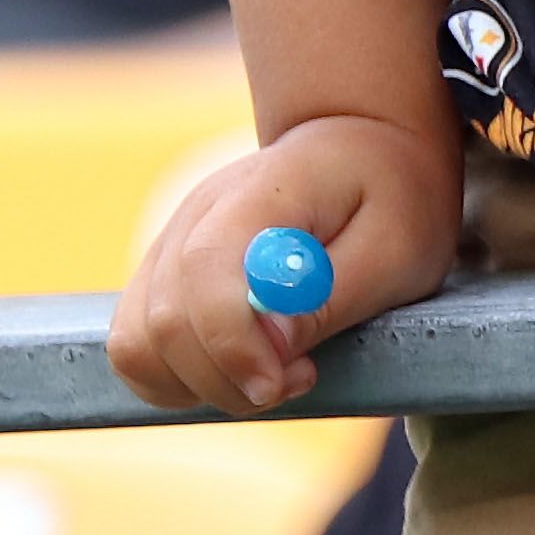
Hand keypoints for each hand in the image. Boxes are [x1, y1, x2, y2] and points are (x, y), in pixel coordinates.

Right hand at [111, 113, 453, 412]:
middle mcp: (197, 213)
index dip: (231, 342)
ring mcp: (171, 241)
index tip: (281, 382)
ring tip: (275, 374)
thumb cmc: (395, 198)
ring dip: (198, 384)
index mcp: (262, 191)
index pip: (205, 269)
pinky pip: (138, 345)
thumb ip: (332, 296)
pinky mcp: (164, 274)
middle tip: (298, 379)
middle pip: (164, 319)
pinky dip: (179, 378)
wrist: (366, 150)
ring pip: (137, 342)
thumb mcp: (397, 247)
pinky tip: (241, 368)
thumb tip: (271, 349)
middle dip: (224, 378)